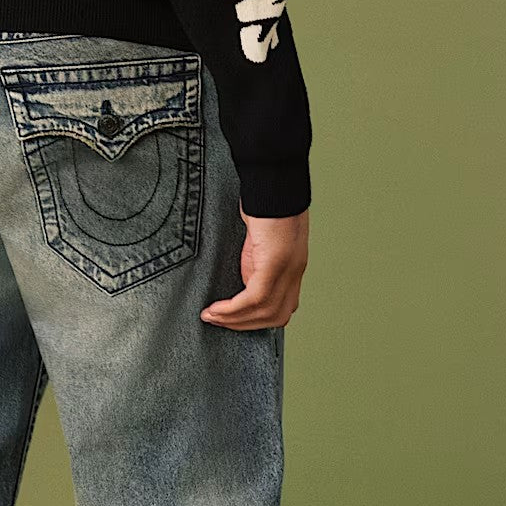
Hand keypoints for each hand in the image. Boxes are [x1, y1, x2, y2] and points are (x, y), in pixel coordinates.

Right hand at [200, 204, 308, 329]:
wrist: (274, 180)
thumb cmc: (266, 201)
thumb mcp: (263, 238)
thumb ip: (258, 260)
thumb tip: (244, 277)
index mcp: (293, 267)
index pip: (281, 309)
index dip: (257, 321)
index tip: (232, 320)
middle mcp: (294, 272)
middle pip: (275, 317)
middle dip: (243, 325)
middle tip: (217, 322)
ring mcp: (287, 269)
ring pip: (264, 313)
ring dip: (234, 320)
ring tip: (211, 317)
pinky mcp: (275, 263)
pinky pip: (254, 298)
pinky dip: (233, 309)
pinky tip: (217, 309)